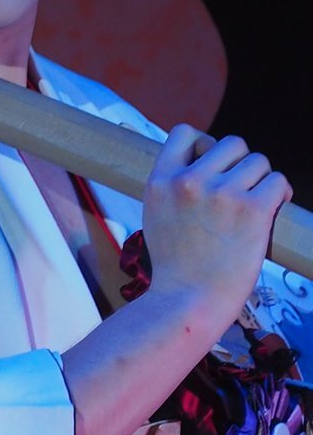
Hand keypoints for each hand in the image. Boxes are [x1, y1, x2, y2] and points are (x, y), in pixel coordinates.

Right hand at [142, 124, 291, 335]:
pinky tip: (273, 210)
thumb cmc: (175, 267)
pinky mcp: (252, 210)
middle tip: (239, 191)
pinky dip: (280, 194)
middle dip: (240, 164)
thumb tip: (200, 162)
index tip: (212, 166)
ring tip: (255, 205)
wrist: (188, 301)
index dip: (204, 144)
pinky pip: (278, 182)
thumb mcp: (155, 215)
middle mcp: (189, 181)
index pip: (185, 132)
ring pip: (258, 161)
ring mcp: (221, 194)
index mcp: (161, 180)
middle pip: (231, 143)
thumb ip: (173, 187)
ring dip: (261, 180)